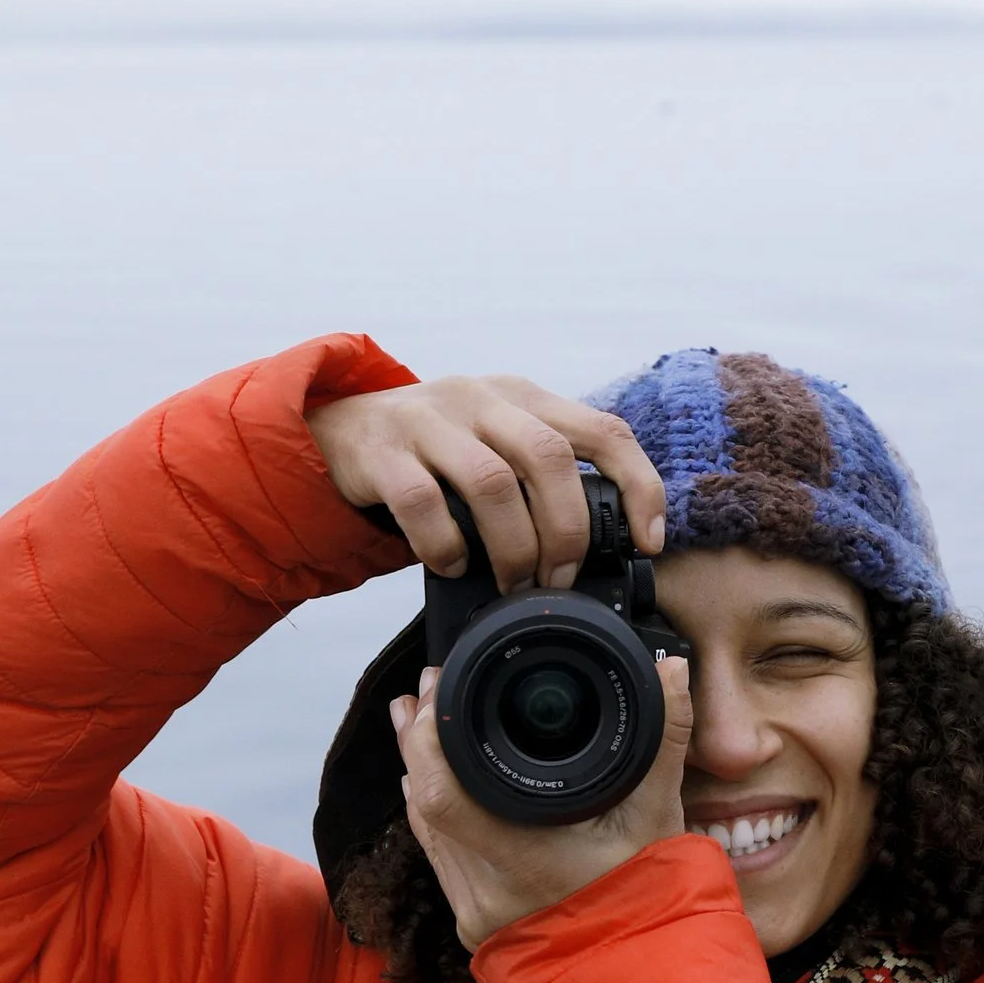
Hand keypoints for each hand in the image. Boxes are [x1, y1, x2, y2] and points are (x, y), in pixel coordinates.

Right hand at [308, 375, 665, 591]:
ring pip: (492, 483)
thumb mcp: (493, 445)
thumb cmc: (433, 454)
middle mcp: (481, 398)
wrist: (335, 429)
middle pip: (550, 459)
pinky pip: (423, 502)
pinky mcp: (381, 450)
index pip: (604, 430)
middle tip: (559, 580)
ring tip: (512, 584)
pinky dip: (446, 545)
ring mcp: (429, 420)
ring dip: (512, 547)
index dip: (638, 487)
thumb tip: (594, 554)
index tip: (648, 542)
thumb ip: (538, 477)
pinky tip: (453, 565)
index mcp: (523, 398)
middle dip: (566, 532)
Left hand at [392, 653, 696, 949]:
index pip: (445, 796)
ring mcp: (474, 910)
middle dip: (418, 739)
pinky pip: (436, 853)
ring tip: (412, 716)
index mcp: (526, 862)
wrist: (643, 973)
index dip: (429, 738)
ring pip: (424, 826)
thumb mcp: (659, 815)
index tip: (438, 690)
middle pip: (424, 803)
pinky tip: (423, 779)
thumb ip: (664, 740)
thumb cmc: (651, 897)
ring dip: (416, 769)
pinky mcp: (472, 919)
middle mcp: (488, 891)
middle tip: (423, 687)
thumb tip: (670, 669)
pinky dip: (428, 809)